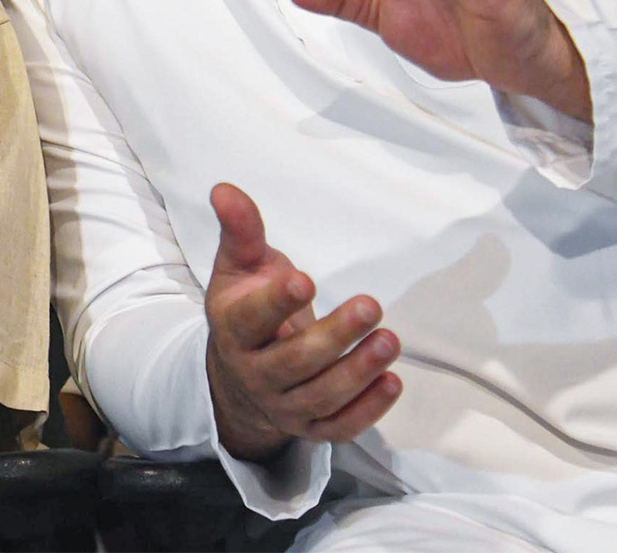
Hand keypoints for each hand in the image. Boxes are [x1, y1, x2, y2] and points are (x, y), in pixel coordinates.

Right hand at [204, 184, 399, 460]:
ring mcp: (283, 405)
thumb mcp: (240, 266)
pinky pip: (339, 428)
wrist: (241, 372)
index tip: (306, 279)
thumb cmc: (248, 306)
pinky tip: (392, 381)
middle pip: (294, 362)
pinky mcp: (309, 428)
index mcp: (234, 329)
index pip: (252, 319)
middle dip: (334, 336)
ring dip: (358, 371)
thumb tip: (224, 188)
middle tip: (371, 305)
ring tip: (389, 340)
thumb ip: (241, 230)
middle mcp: (255, 373)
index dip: (277, 302)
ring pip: (321, 397)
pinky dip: (367, 410)